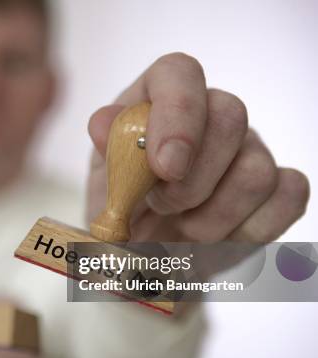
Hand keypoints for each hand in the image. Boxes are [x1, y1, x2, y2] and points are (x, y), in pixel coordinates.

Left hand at [87, 53, 308, 241]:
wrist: (147, 250)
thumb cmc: (122, 206)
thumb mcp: (102, 179)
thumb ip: (106, 150)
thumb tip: (106, 123)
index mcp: (158, 99)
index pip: (179, 73)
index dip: (177, 113)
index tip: (163, 168)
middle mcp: (210, 114)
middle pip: (230, 117)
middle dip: (190, 182)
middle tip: (159, 207)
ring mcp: (249, 148)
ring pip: (256, 171)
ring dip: (211, 218)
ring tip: (181, 229)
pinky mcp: (278, 186)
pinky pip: (289, 197)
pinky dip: (248, 231)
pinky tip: (215, 240)